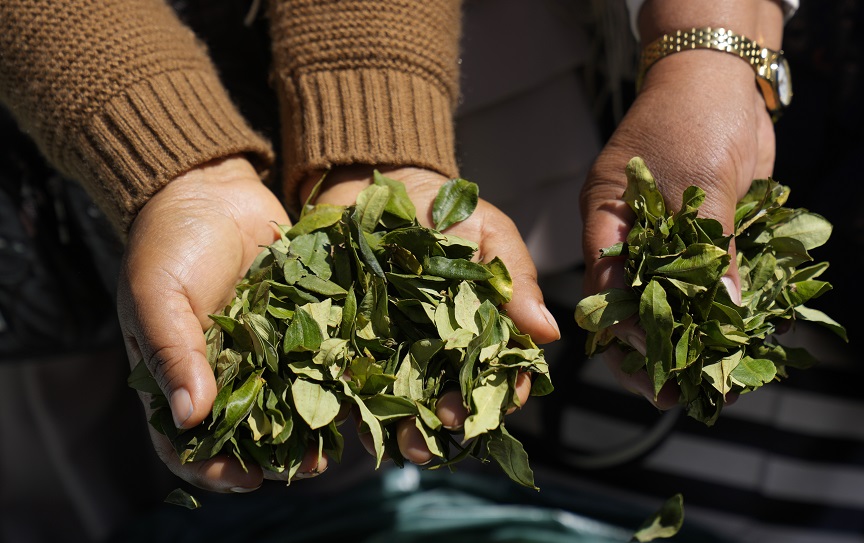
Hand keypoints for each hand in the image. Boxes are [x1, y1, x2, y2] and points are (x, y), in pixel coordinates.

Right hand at [118, 156, 325, 491]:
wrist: (211, 189)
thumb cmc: (168, 242)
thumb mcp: (158, 295)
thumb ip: (172, 353)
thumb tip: (189, 419)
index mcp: (177, 374)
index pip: (186, 442)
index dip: (214, 468)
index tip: (248, 480)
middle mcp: (223, 371)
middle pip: (249, 432)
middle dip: (279, 456)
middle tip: (312, 466)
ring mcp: (262, 349)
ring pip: (289, 403)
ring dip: (313, 425)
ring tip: (340, 439)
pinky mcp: (296, 322)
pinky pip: (315, 358)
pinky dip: (333, 377)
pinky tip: (357, 389)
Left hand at [300, 165, 559, 463]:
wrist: (375, 185)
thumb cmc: (445, 209)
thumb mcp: (489, 234)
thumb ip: (515, 279)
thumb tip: (549, 333)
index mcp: (481, 329)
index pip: (498, 374)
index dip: (495, 397)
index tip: (482, 409)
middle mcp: (440, 350)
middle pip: (451, 400)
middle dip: (446, 426)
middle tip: (437, 434)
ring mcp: (394, 351)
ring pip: (404, 404)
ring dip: (405, 431)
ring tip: (402, 446)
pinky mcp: (350, 344)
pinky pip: (353, 382)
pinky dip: (352, 405)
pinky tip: (351, 417)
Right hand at [580, 51, 775, 407]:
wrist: (724, 78)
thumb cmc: (694, 115)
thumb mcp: (700, 181)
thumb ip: (710, 245)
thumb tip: (726, 309)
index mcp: (604, 217)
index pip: (602, 282)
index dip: (619, 325)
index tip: (647, 358)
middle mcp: (627, 233)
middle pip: (629, 304)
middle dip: (649, 350)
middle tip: (673, 393)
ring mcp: (662, 237)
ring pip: (667, 300)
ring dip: (688, 338)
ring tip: (710, 381)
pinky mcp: (697, 237)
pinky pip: (703, 282)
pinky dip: (718, 311)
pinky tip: (735, 342)